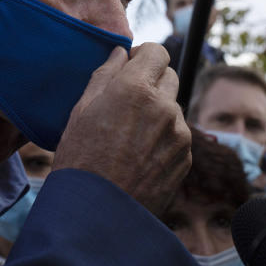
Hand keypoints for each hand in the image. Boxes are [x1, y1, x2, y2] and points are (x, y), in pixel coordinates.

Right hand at [54, 43, 189, 216]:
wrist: (97, 214)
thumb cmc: (80, 160)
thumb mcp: (81, 111)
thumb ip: (104, 75)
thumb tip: (120, 54)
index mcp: (135, 89)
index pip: (158, 51)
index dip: (143, 56)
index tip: (130, 66)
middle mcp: (164, 107)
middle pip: (169, 76)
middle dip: (151, 81)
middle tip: (127, 101)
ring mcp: (179, 133)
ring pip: (172, 108)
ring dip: (157, 112)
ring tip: (129, 137)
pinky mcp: (185, 157)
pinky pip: (177, 135)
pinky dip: (163, 138)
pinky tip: (139, 156)